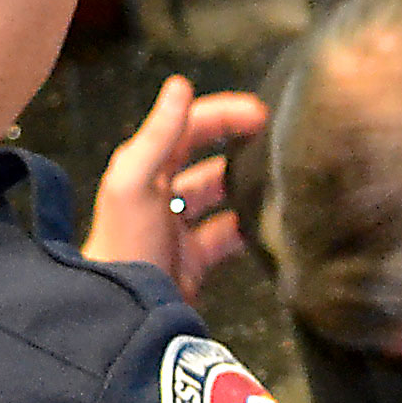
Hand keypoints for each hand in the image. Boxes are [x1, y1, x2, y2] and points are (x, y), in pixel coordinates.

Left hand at [85, 74, 266, 303]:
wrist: (121, 318)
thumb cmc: (125, 247)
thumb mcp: (135, 184)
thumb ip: (158, 136)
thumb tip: (180, 85)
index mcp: (143, 170)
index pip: (186, 129)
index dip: (221, 115)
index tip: (261, 113)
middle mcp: (159, 196)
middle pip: (205, 160)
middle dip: (237, 146)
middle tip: (277, 142)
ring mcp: (177, 231)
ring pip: (218, 198)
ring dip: (244, 186)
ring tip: (280, 179)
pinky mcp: (193, 263)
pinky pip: (225, 237)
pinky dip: (246, 230)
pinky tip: (270, 224)